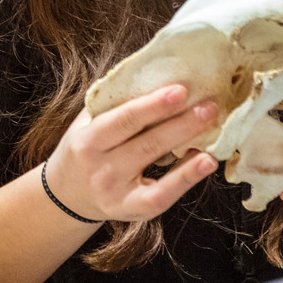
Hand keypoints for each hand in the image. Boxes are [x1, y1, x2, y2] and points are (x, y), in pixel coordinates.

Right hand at [45, 83, 218, 223]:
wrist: (67, 195)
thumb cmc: (86, 149)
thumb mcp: (88, 124)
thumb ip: (115, 103)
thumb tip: (158, 72)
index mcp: (88, 141)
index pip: (123, 120)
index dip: (152, 106)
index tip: (181, 90)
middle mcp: (101, 169)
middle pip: (146, 144)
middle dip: (181, 124)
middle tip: (210, 105)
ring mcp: (117, 193)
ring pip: (157, 169)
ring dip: (188, 147)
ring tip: (215, 130)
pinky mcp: (133, 210)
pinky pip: (163, 195)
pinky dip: (187, 178)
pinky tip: (206, 161)